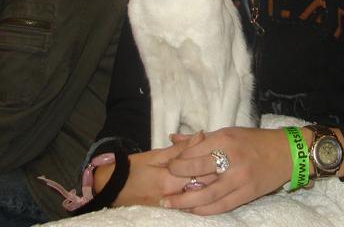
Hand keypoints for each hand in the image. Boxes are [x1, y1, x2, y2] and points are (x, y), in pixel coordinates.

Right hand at [94, 131, 217, 205]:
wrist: (113, 187)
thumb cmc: (134, 167)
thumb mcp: (156, 154)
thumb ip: (181, 148)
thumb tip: (202, 135)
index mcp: (170, 180)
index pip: (200, 172)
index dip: (214, 161)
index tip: (225, 150)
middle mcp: (174, 196)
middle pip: (203, 186)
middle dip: (217, 173)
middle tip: (229, 159)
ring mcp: (172, 205)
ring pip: (199, 195)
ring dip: (211, 183)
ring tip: (223, 170)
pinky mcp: (170, 208)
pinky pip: (190, 201)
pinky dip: (200, 192)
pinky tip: (208, 184)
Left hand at [164, 127, 292, 214]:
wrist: (285, 153)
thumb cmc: (253, 140)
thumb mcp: (228, 132)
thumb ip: (199, 139)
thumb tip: (172, 138)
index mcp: (225, 138)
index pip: (194, 151)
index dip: (178, 160)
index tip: (168, 165)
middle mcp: (231, 157)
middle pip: (197, 171)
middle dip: (177, 179)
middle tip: (164, 186)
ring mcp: (240, 178)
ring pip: (207, 194)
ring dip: (185, 201)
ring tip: (170, 204)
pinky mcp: (247, 193)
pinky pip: (221, 205)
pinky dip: (205, 210)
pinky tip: (193, 210)